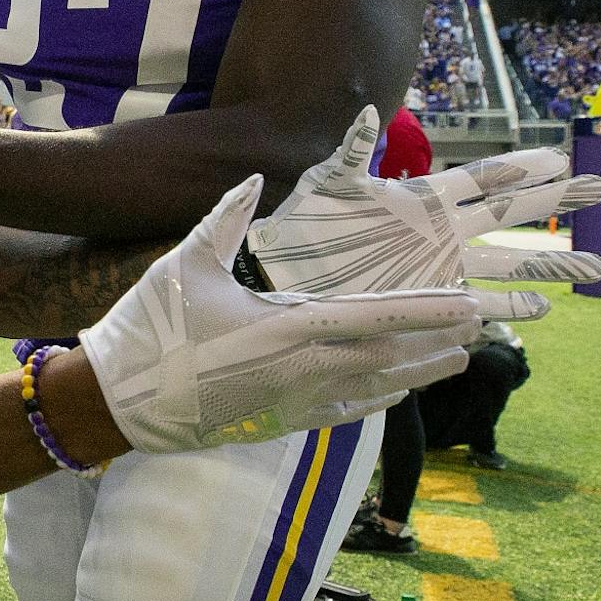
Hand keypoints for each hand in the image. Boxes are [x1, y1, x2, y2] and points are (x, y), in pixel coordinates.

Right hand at [80, 176, 480, 453]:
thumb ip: (226, 218)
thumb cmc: (151, 329)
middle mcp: (304, 370)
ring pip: (378, 388)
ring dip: (421, 372)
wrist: (119, 402)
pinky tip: (397, 392)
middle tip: (481, 325)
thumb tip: (253, 178)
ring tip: (457, 359)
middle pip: (393, 356)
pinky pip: (347, 412)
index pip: (378, 317)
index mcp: (288, 328)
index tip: (469, 303)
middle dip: (439, 339)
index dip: (429, 310)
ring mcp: (295, 402)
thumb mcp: (186, 265)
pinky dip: (379, 399)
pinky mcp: (281, 422)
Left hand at [248, 106, 600, 319]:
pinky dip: (504, 309)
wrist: (279, 273)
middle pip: (509, 214)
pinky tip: (538, 312)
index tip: (563, 155)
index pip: (484, 177)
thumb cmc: (299, 224)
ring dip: (545, 266)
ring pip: (504, 264)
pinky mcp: (422, 300)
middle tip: (600, 189)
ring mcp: (435, 268)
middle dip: (554, 202)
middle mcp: (438, 232)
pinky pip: (472, 306)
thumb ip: (352, 152)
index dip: (524, 166)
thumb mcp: (325, 183)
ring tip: (590, 266)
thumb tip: (368, 113)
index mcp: (421, 198)